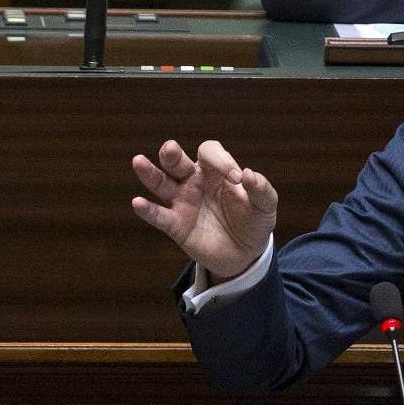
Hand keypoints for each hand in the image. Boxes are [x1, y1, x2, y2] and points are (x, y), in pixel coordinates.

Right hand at [130, 139, 277, 281]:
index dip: (220, 160)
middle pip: (176, 161)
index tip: (237, 178)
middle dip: (171, 154)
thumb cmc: (254, 223)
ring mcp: (182, 203)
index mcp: (215, 171)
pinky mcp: (176, 226)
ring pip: (160, 183)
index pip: (209, 153)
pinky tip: (138, 202)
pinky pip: (159, 216)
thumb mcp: (265, 207)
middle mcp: (193, 182)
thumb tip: (249, 174)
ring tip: (138, 161)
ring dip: (149, 173)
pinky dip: (148, 210)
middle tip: (171, 149)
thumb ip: (262, 190)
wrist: (246, 255)